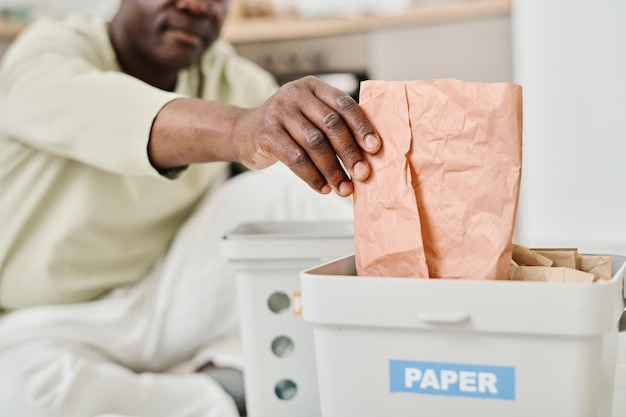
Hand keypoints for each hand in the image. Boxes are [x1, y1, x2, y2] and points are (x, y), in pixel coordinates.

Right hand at [233, 76, 380, 196]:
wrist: (242, 132)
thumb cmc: (286, 128)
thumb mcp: (309, 116)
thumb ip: (333, 125)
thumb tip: (367, 154)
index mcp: (313, 87)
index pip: (343, 104)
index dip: (362, 127)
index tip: (375, 148)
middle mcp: (296, 94)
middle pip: (331, 124)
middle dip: (350, 153)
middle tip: (362, 174)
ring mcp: (279, 112)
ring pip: (315, 144)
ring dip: (333, 170)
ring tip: (344, 188)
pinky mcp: (266, 132)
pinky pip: (295, 158)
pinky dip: (312, 176)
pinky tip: (323, 188)